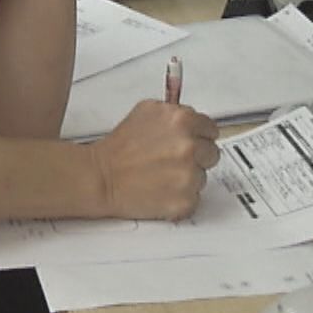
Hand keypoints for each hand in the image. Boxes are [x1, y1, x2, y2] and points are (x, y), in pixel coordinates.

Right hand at [88, 100, 219, 220]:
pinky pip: (194, 199)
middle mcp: (189, 147)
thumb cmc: (118, 149)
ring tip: (161, 175)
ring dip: (187, 177)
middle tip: (171, 160)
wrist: (100, 177)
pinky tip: (162, 190)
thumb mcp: (146, 112)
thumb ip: (174, 111)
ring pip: (202, 177)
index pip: (212, 129)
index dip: (199, 136)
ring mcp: (189, 176)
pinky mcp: (184, 201)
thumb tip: (191, 113)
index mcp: (183, 121)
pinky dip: (180, 198)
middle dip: (196, 156)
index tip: (192, 141)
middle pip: (211, 153)